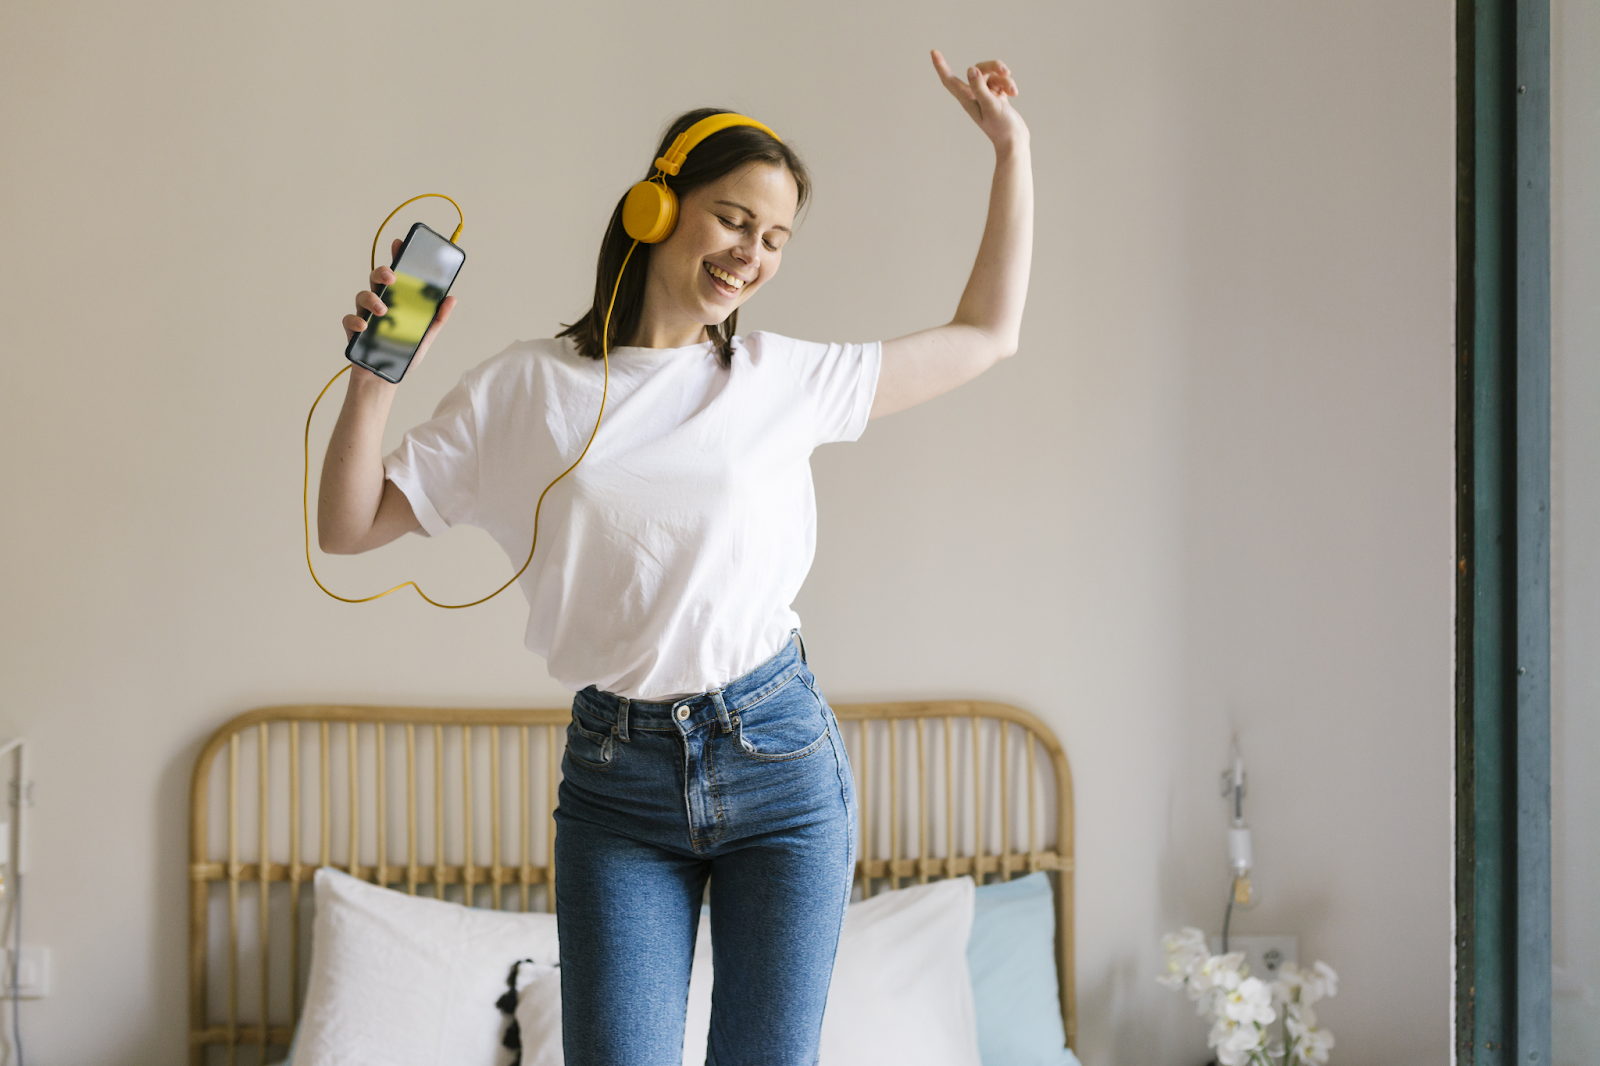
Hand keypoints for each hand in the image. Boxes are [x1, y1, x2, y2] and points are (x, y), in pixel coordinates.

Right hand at [341, 237, 457, 377]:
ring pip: (362, 296)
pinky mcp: (354, 331)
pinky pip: (349, 320)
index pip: (396, 275)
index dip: (396, 257)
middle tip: (392, 277)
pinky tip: (364, 327)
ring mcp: (365, 316)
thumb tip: (451, 299)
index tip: (399, 243)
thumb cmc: (403, 354)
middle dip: (382, 273)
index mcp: (396, 301)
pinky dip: (355, 321)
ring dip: (372, 299)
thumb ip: (437, 319)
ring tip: (383, 310)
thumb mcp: (425, 336)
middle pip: (376, 279)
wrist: (385, 378)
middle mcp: (379, 303)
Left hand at [930, 50, 1027, 151]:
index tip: (934, 52)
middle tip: (1005, 71)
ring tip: (1013, 90)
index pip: (949, 80)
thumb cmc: (1001, 127)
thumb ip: (980, 88)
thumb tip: (971, 70)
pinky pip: (1001, 81)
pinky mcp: (996, 96)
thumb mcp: (990, 106)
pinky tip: (1014, 94)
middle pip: (978, 69)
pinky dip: (1008, 85)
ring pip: (992, 74)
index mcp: (967, 99)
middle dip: (993, 66)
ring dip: (1004, 78)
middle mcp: (974, 95)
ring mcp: (985, 95)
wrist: (1014, 141)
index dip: (941, 66)